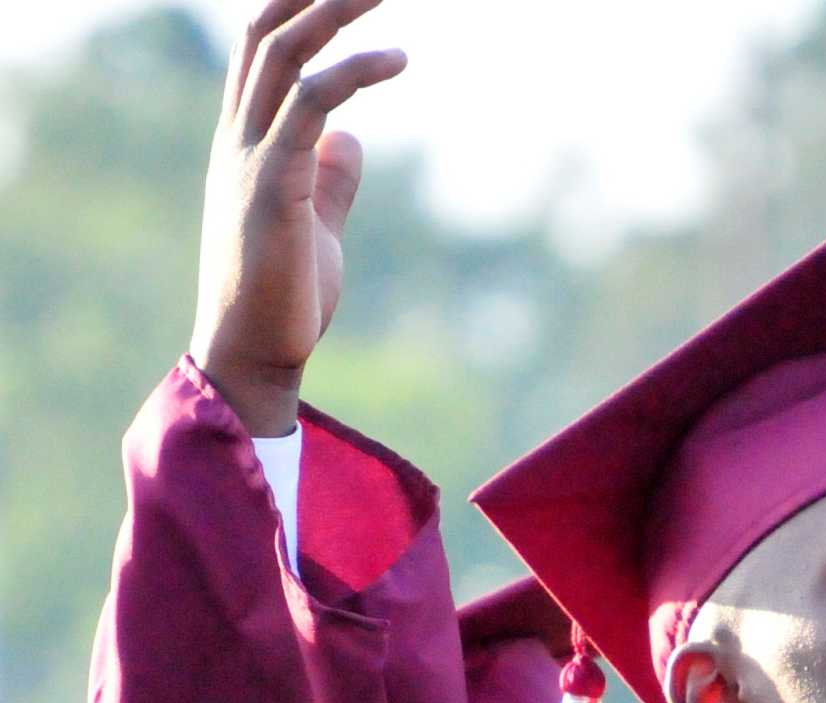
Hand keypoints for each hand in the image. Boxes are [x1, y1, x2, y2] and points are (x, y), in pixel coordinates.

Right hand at [191, 0, 406, 436]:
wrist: (255, 355)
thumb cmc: (285, 300)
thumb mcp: (315, 225)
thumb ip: (329, 180)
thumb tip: (352, 138)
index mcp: (245, 143)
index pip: (261, 51)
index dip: (294, 7)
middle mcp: (239, 137)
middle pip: (267, 32)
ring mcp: (250, 156)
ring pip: (285, 52)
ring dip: (334, 9)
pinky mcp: (274, 184)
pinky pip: (310, 102)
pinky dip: (353, 70)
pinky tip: (397, 59)